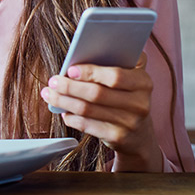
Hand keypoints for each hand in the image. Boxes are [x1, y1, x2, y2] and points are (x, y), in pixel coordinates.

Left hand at [41, 53, 162, 170]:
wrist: (140, 135)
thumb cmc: (127, 97)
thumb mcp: (130, 78)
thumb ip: (115, 63)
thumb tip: (79, 57)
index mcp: (143, 82)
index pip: (115, 76)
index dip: (90, 72)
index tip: (70, 69)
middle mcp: (140, 103)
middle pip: (97, 94)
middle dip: (70, 87)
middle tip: (53, 81)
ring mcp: (129, 123)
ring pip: (88, 110)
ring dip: (64, 101)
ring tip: (50, 94)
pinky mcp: (117, 138)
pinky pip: (87, 125)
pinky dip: (71, 117)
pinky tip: (63, 110)